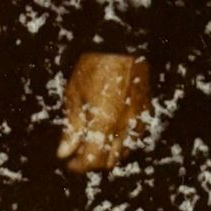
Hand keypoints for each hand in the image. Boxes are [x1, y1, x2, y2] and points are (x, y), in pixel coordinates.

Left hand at [57, 53, 150, 172]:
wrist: (121, 44)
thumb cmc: (94, 66)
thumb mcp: (74, 96)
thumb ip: (71, 128)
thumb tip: (65, 152)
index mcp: (104, 124)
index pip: (93, 160)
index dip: (79, 165)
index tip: (69, 162)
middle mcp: (124, 126)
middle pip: (110, 160)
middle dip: (93, 161)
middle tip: (78, 152)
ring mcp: (137, 120)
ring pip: (125, 151)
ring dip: (108, 152)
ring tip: (94, 141)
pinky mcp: (145, 111)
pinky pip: (135, 136)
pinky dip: (122, 140)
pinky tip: (111, 130)